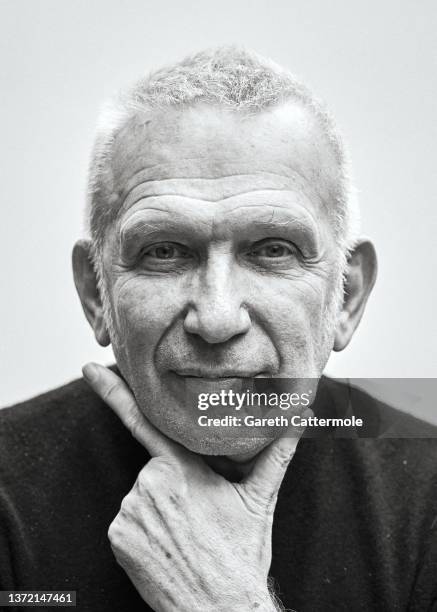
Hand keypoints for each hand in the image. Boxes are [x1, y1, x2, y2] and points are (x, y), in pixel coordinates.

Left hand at [83, 363, 302, 611]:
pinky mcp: (117, 538)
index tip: (91, 369)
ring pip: (141, 494)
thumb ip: (277, 450)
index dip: (114, 391)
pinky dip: (144, 527)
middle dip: (174, 482)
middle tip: (199, 514)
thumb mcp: (259, 498)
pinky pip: (128, 520)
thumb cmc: (240, 554)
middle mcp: (148, 486)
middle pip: (156, 469)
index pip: (144, 421)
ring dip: (160, 506)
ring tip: (186, 533)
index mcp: (182, 469)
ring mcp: (129, 514)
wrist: (220, 609)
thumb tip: (302, 415)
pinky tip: (167, 545)